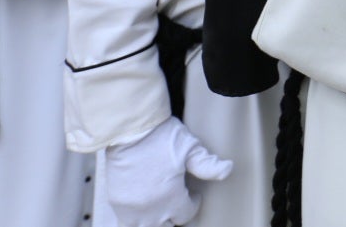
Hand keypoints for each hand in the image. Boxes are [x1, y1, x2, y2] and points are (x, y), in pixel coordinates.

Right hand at [102, 118, 231, 226]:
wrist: (129, 128)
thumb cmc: (158, 135)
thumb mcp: (189, 147)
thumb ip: (208, 164)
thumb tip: (227, 169)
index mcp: (172, 198)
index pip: (187, 214)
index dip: (193, 203)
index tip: (192, 194)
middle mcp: (152, 209)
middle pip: (166, 226)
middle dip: (173, 215)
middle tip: (175, 201)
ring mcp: (132, 208)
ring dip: (154, 220)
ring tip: (159, 207)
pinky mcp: (117, 202)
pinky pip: (127, 222)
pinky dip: (136, 219)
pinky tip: (141, 207)